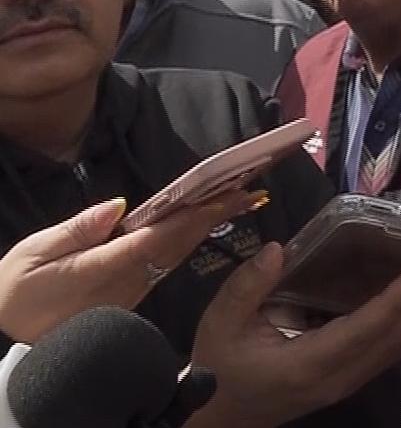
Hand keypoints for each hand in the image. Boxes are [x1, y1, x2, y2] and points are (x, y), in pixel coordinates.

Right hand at [0, 190, 264, 343]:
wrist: (8, 334)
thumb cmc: (16, 289)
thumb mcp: (32, 254)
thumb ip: (76, 231)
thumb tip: (120, 207)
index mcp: (99, 270)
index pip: (157, 238)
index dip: (195, 217)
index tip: (226, 197)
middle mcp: (125, 283)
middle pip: (179, 244)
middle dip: (217, 216)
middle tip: (253, 189)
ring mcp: (131, 291)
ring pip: (177, 254)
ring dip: (210, 226)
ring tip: (242, 198)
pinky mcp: (131, 294)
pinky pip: (167, 262)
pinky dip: (191, 238)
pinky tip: (209, 220)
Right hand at [188, 242, 400, 427]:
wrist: (208, 418)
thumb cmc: (216, 369)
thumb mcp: (221, 323)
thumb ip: (249, 285)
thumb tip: (280, 249)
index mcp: (307, 364)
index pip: (364, 330)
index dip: (396, 301)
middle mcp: (333, 379)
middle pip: (389, 341)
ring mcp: (340, 387)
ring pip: (390, 352)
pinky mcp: (340, 386)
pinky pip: (380, 357)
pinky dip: (400, 330)